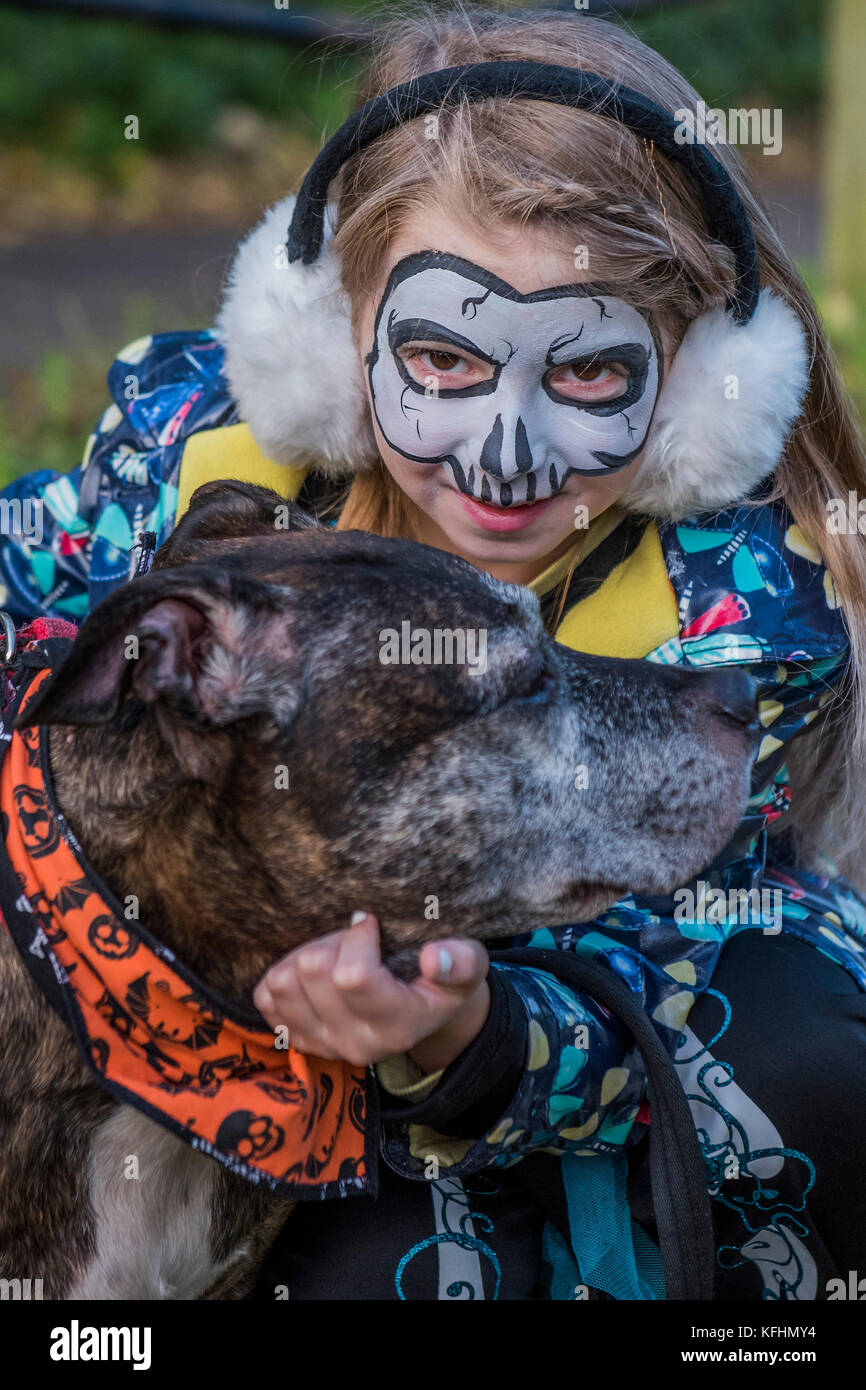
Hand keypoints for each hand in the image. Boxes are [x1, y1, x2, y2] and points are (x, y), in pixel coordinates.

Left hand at [252, 912, 489, 1071]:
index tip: (370, 923)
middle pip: (311, 971)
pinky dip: (284, 974)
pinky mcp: (297, 1040)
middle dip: (332, 941)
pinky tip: (315, 972)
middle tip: (355, 939)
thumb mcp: (470, 967)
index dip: (357, 937)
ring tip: (336, 953)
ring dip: (306, 955)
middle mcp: (355, 1044)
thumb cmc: (446, 981)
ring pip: (282, 982)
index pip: (351, 976)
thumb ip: (462, 962)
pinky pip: (265, 998)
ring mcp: (323, 1045)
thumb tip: (435, 957)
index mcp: (398, 1026)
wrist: (426, 1018)